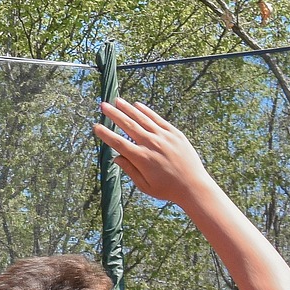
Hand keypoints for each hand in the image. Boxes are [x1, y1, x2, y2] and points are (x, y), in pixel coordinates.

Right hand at [93, 98, 211, 206]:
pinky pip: (157, 119)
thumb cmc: (167, 189)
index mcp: (141, 159)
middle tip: (103, 105)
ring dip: (128, 108)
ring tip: (117, 100)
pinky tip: (137, 105)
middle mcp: (151, 144)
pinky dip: (146, 111)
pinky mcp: (174, 133)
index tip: (96, 126)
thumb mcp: (145, 186)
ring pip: (142, 118)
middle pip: (128, 125)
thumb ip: (129, 170)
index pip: (118, 142)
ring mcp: (163, 137)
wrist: (193, 186)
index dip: (105, 134)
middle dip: (114, 114)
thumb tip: (116, 157)